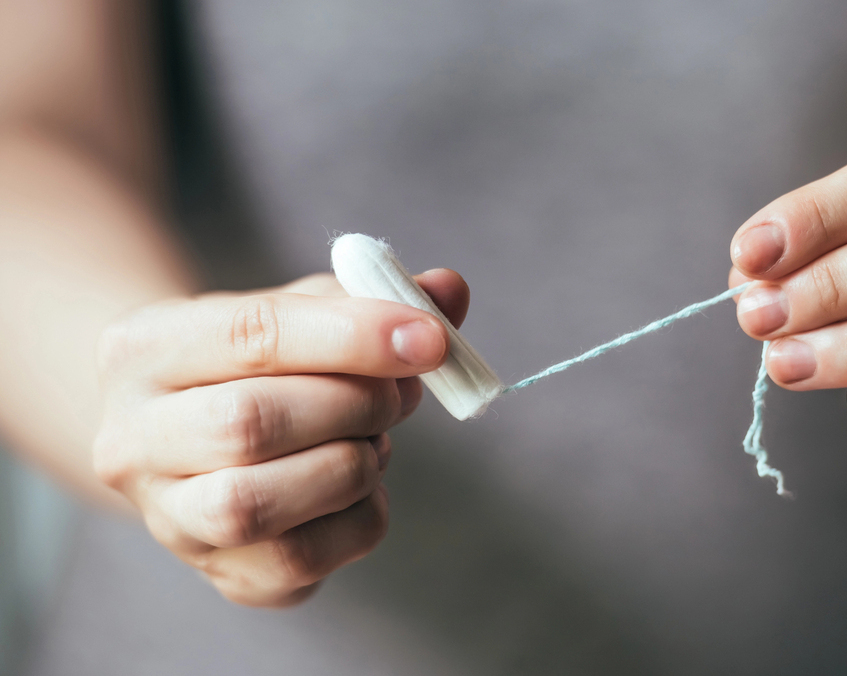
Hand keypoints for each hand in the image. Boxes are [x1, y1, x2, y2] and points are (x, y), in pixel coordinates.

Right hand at [92, 270, 468, 605]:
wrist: (204, 434)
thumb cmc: (261, 361)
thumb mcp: (303, 308)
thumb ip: (375, 295)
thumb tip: (448, 291)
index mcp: (143, 349)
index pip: (252, 334)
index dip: (352, 336)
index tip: (428, 339)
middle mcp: (133, 440)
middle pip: (250, 425)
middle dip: (356, 404)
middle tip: (400, 391)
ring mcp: (169, 519)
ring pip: (260, 505)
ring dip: (353, 464)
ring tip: (373, 436)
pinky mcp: (224, 575)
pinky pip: (303, 560)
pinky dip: (362, 515)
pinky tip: (362, 483)